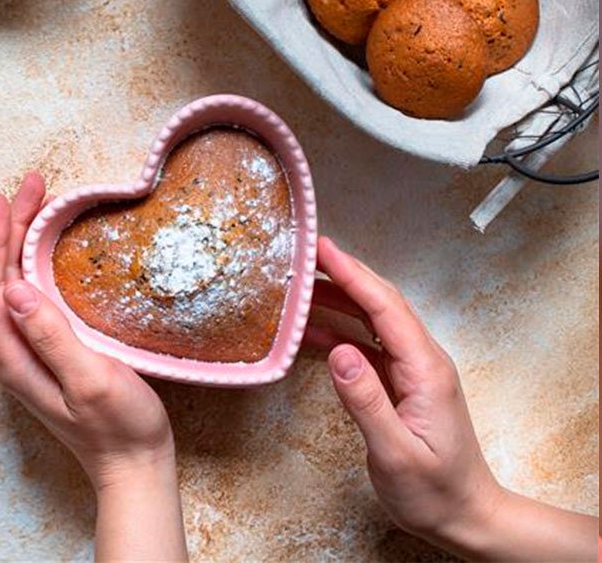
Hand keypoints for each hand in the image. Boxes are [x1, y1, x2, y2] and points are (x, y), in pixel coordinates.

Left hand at [0, 173, 186, 561]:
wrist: (135, 468)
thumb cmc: (119, 430)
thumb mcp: (90, 380)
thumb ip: (51, 336)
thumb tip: (14, 288)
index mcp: (15, 358)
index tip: (5, 199)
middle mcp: (13, 353)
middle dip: (7, 229)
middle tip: (30, 186)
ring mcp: (29, 353)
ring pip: (11, 286)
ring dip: (19, 242)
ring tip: (38, 204)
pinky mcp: (48, 353)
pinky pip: (30, 297)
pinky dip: (36, 262)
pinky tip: (51, 250)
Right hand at [310, 236, 595, 560]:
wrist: (466, 517)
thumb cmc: (435, 491)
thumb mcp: (395, 452)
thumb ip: (366, 400)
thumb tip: (338, 350)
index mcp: (425, 369)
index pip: (385, 307)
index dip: (352, 274)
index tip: (322, 248)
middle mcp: (422, 361)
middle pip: (380, 303)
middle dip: (343, 273)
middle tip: (304, 253)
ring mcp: (412, 371)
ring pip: (373, 320)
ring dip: (338, 298)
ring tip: (299, 285)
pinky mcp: (401, 384)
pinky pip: (367, 344)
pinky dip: (338, 330)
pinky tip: (311, 331)